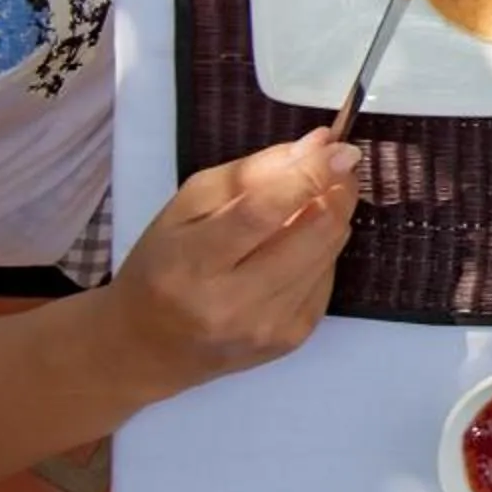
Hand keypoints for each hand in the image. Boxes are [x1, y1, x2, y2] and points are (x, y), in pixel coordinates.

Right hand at [95, 130, 359, 397]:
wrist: (149, 347)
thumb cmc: (165, 264)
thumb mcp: (187, 206)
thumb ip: (252, 171)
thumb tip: (319, 144)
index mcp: (193, 262)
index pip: (263, 212)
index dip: (310, 175)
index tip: (342, 149)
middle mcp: (233, 302)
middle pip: (313, 232)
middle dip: (337, 190)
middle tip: (337, 167)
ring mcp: (267, 326)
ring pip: (330, 251)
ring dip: (332, 217)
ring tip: (312, 203)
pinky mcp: (292, 338)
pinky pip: (328, 278)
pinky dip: (321, 252)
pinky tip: (295, 249)